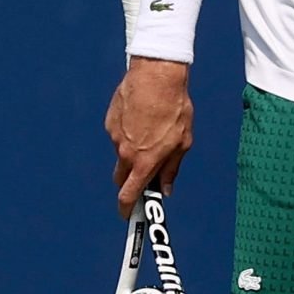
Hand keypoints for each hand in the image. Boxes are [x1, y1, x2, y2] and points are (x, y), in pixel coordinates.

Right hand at [107, 58, 193, 216]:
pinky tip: (143, 118)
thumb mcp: (183, 142)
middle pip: (121, 178)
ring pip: (121, 154)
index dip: (126, 208)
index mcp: (144, 161)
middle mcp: (125, 153)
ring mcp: (115, 137)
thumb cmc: (174, 109)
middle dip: (129, 181)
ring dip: (133, 152)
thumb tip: (165, 189)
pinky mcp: (110, 123)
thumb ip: (171, 169)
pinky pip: (119, 135)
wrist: (156, 78)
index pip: (128, 194)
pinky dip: (129, 133)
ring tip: (152, 131)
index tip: (126, 215)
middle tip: (144, 174)